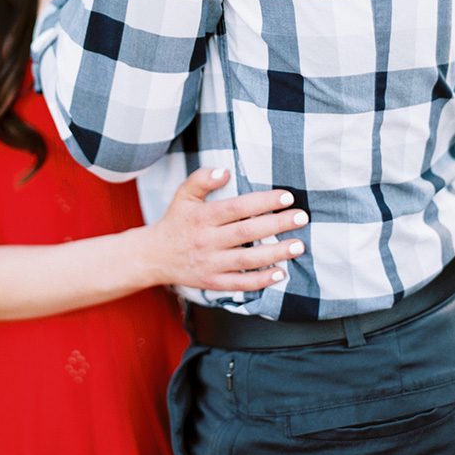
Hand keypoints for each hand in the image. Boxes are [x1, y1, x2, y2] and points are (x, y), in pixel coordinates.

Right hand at [147, 168, 307, 292]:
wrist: (153, 256)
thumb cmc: (175, 221)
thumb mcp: (183, 195)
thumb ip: (201, 179)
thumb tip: (225, 171)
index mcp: (202, 216)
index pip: (237, 207)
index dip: (263, 202)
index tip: (287, 197)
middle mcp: (207, 241)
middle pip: (247, 233)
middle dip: (277, 225)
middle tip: (302, 217)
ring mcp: (210, 264)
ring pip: (247, 260)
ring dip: (275, 253)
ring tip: (298, 245)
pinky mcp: (212, 282)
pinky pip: (240, 284)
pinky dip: (261, 281)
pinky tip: (281, 273)